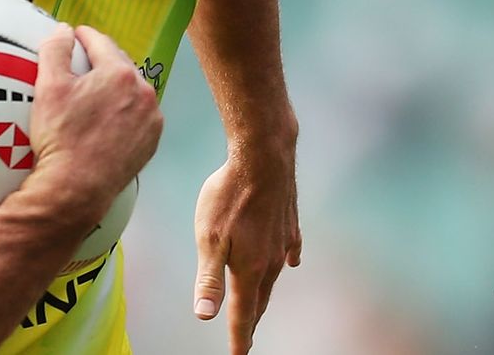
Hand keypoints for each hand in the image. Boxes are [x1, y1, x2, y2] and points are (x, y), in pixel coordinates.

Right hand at [27, 24, 162, 219]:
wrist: (76, 187)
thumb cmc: (61, 138)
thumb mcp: (48, 86)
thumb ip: (55, 50)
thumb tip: (64, 31)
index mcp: (118, 73)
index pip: (100, 42)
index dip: (84, 36)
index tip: (75, 36)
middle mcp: (142, 92)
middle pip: (119, 65)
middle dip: (102, 61)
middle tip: (82, 66)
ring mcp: (150, 118)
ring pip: (132, 91)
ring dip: (116, 87)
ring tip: (95, 94)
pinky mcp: (151, 141)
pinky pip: (139, 116)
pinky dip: (126, 112)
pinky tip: (108, 120)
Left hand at [192, 136, 301, 352]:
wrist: (264, 157)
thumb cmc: (230, 195)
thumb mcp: (209, 238)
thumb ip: (209, 279)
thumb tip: (204, 316)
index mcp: (249, 269)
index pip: (243, 314)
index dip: (239, 339)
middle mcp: (271, 261)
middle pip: (259, 299)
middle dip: (250, 322)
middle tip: (245, 340)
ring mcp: (283, 242)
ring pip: (273, 276)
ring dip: (263, 294)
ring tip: (257, 307)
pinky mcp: (289, 223)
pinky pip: (288, 251)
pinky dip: (285, 263)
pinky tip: (289, 264)